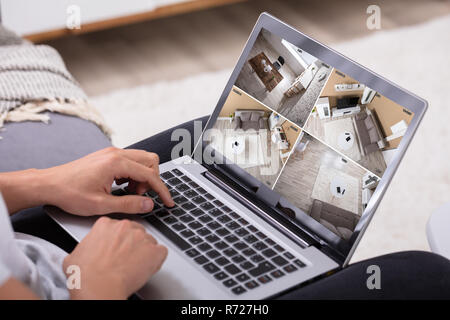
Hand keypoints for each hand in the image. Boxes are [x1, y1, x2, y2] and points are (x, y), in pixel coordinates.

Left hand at [42, 147, 173, 215]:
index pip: (150, 174)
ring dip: (142, 177)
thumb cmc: (69, 193)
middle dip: (152, 180)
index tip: (168, 202)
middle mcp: (116, 153)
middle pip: (150, 161)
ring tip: (129, 193)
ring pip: (142, 160)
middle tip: (140, 196)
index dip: (162, 190)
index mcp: (116, 163)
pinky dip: (133, 174)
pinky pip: (130, 161)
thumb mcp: (101, 205)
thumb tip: (149, 204)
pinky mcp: (107, 156)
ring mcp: (111, 153)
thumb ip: (129, 205)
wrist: (48, 184)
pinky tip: (121, 187)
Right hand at [63, 217, 167, 298]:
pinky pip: (161, 252)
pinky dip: (156, 260)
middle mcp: (125, 226)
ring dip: (144, 252)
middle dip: (132, 244)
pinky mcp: (154, 251)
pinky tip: (147, 267)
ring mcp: (141, 237)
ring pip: (149, 241)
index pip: (118, 227)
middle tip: (125, 259)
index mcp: (105, 224)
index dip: (117, 239)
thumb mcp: (74, 254)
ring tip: (134, 266)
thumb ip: (85, 246)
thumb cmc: (86, 275)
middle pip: (135, 231)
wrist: (98, 287)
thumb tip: (84, 252)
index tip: (116, 248)